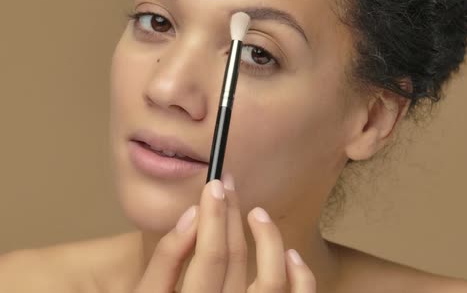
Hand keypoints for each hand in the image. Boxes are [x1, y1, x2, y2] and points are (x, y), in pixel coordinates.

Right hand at [133, 173, 316, 292]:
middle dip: (232, 215)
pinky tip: (289, 253)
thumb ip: (166, 260)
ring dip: (268, 239)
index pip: (210, 256)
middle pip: (236, 259)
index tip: (214, 186)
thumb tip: (191, 216)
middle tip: (228, 185)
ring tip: (257, 213)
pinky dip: (300, 276)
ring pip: (271, 281)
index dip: (214, 217)